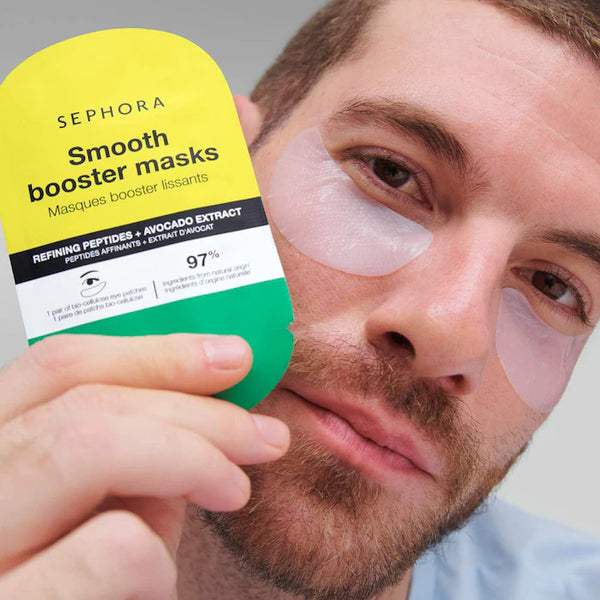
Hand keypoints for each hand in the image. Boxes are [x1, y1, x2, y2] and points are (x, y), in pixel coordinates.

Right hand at [0, 333, 289, 598]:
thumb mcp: (88, 516)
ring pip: (91, 445)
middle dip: (197, 408)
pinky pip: (110, 546)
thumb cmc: (64, 588)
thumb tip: (195, 422)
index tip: (232, 357)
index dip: (155, 353)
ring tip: (235, 489)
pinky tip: (162, 580)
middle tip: (262, 434)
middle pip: (84, 401)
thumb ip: (125, 468)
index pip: (58, 368)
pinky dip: (158, 553)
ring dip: (193, 456)